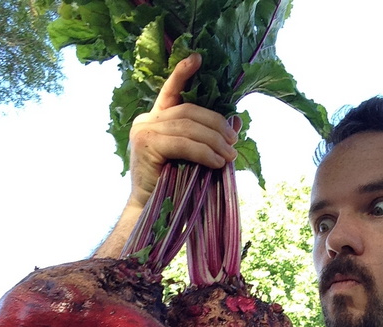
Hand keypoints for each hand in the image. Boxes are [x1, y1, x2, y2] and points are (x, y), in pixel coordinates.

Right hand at [128, 53, 240, 208]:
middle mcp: (147, 120)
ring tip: (229, 156)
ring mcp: (144, 131)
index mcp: (156, 119)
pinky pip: (182, 143)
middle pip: (188, 111)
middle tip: (234, 141)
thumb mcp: (193, 157)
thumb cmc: (172, 186)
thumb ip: (208, 138)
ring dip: (214, 141)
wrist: (150, 212)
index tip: (198, 58)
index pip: (171, 91)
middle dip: (216, 124)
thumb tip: (237, 121)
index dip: (183, 73)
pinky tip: (216, 162)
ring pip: (187, 126)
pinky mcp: (147, 145)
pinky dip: (203, 152)